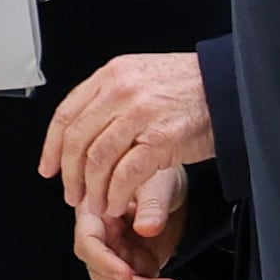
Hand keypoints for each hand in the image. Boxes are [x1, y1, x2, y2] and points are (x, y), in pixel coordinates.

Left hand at [43, 50, 215, 216]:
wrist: (230, 88)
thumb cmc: (191, 87)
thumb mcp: (142, 78)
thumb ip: (112, 98)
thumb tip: (83, 130)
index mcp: (112, 75)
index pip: (67, 114)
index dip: (52, 147)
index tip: (49, 169)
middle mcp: (122, 90)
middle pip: (78, 139)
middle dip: (70, 175)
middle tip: (72, 195)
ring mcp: (141, 114)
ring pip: (98, 159)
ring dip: (92, 189)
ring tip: (96, 204)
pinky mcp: (161, 138)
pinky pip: (125, 173)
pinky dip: (115, 194)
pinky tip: (116, 203)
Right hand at [72, 170, 190, 279]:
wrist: (176, 186)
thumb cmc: (158, 174)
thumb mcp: (156, 182)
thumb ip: (151, 204)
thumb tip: (146, 228)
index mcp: (94, 213)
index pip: (87, 244)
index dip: (104, 263)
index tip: (126, 274)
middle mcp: (102, 236)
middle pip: (101, 271)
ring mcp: (118, 252)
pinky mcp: (134, 262)